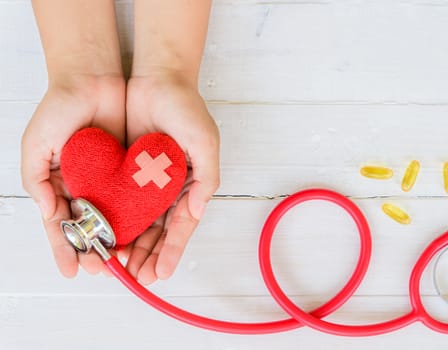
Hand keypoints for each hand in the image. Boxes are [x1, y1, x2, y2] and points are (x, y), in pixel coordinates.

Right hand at [21, 76, 125, 277]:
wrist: (92, 79)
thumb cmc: (58, 108)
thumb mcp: (36, 144)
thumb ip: (35, 179)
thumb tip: (48, 213)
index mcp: (57, 184)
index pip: (60, 225)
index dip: (65, 249)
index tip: (72, 270)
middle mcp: (83, 187)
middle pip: (88, 228)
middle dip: (93, 251)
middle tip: (102, 269)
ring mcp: (106, 180)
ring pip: (112, 219)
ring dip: (115, 241)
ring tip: (122, 261)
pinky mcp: (127, 170)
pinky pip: (132, 198)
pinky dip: (134, 218)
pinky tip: (140, 234)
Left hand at [125, 75, 219, 283]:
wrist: (157, 79)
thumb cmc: (186, 108)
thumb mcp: (204, 141)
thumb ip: (206, 177)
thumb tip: (198, 211)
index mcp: (191, 184)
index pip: (183, 225)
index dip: (172, 250)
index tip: (160, 273)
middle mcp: (170, 188)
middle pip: (160, 230)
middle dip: (150, 256)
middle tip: (137, 278)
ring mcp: (148, 183)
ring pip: (140, 222)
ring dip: (132, 246)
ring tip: (121, 268)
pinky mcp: (127, 173)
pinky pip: (121, 203)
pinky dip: (116, 222)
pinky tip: (108, 238)